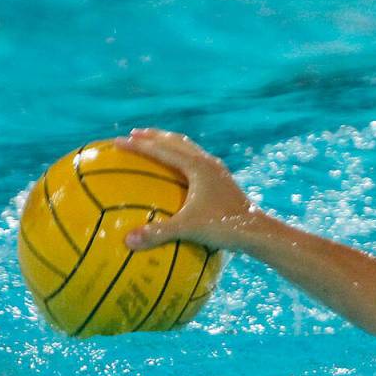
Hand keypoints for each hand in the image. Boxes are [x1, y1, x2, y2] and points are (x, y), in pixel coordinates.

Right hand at [114, 128, 258, 250]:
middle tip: (134, 134)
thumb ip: (158, 234)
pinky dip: (183, 160)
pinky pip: (198, 163)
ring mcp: (218, 171)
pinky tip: (178, 174)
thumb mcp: (189, 230)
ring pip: (189, 149)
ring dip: (170, 144)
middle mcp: (208, 163)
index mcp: (197, 167)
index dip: (138, 145)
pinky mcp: (224, 181)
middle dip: (154, 136)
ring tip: (155, 145)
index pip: (161, 150)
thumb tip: (127, 241)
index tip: (117, 141)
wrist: (258, 231)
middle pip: (176, 142)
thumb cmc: (224, 228)